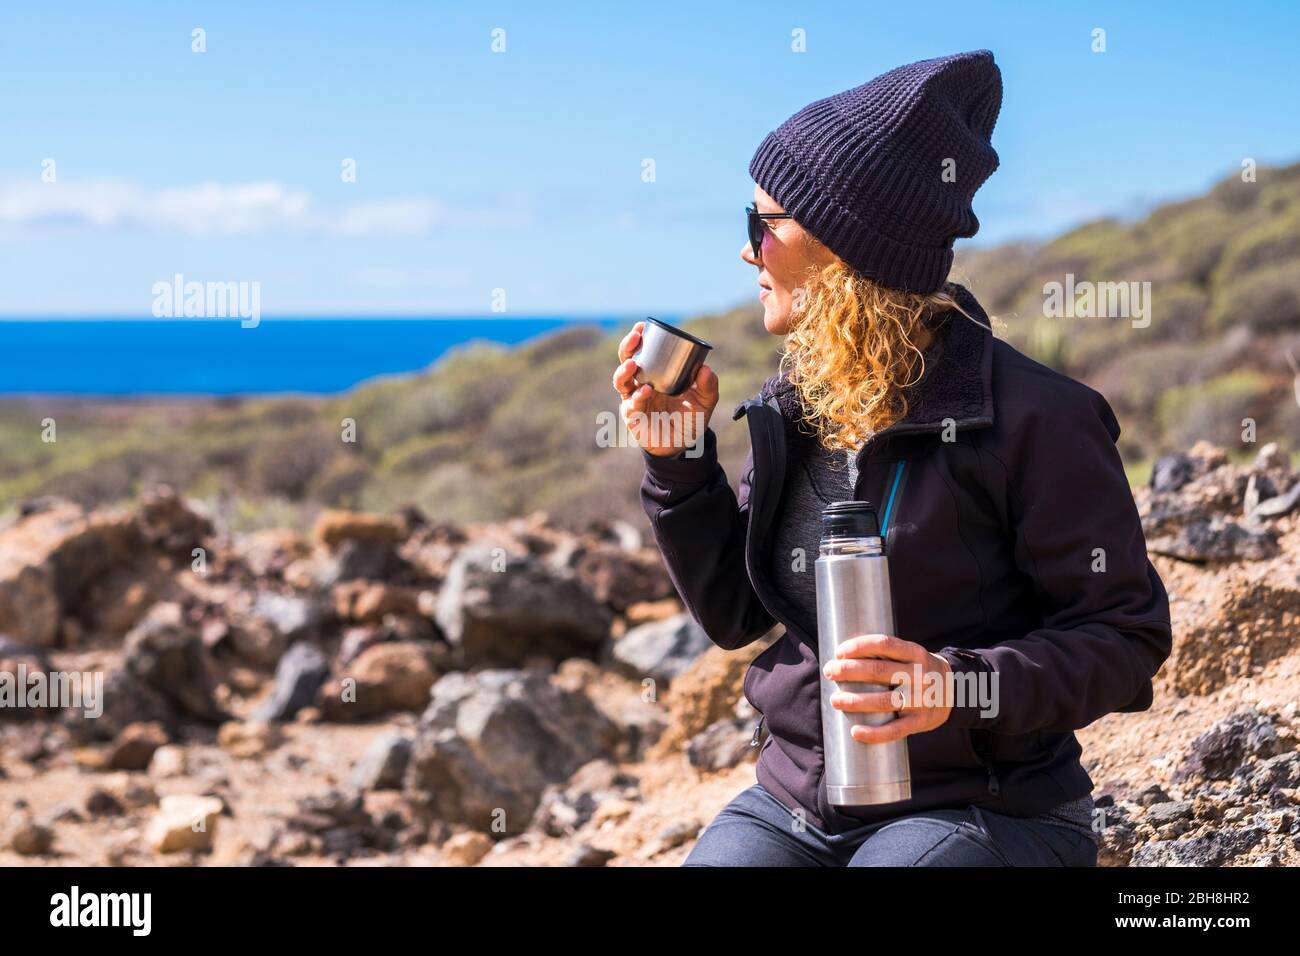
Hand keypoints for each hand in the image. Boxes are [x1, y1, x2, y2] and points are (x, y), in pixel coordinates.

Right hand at [612, 321, 718, 457]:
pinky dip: (637, 397)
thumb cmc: (691, 419)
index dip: (638, 339)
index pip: (642, 352)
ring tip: (633, 364)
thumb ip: (708, 385)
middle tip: (635, 337)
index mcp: (655, 375)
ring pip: (621, 381)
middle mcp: (641, 384)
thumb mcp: (705, 401)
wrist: (684, 446)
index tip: (642, 326)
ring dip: (624, 371)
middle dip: (627, 348)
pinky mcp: (633, 418)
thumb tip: (705, 368)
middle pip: (626, 361)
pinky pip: (630, 405)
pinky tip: (646, 392)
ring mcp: (634, 400)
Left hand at [820, 634, 954, 744]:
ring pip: (884, 701)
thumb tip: (842, 656)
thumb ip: (885, 654)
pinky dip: (874, 733)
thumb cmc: (918, 671)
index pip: (884, 644)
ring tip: (835, 700)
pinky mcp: (920, 722)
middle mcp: (920, 676)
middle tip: (830, 671)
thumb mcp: (910, 655)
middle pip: (879, 671)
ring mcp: (922, 700)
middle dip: (848, 671)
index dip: (858, 646)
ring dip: (855, 701)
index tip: (839, 652)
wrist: (956, 692)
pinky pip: (895, 730)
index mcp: (916, 654)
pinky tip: (855, 732)